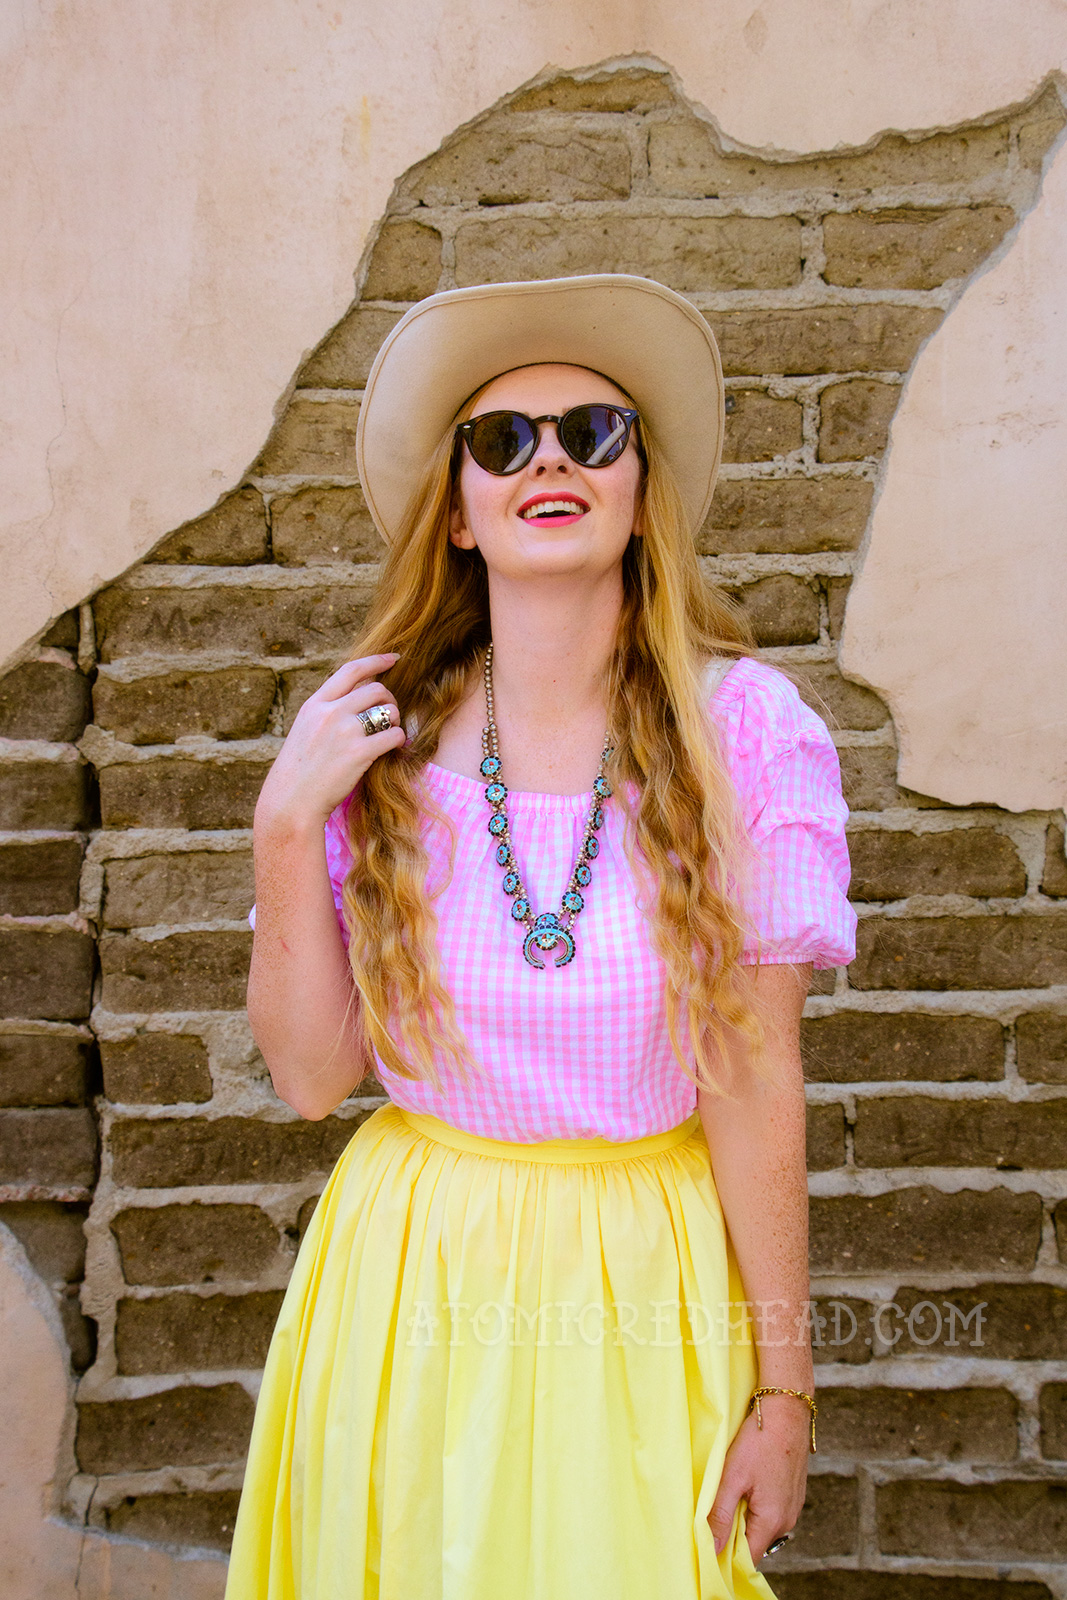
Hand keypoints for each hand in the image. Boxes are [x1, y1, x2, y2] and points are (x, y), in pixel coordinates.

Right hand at [255, 653, 406, 831]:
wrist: (291, 802)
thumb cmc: (299, 772)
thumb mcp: (305, 731)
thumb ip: (326, 714)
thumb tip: (356, 702)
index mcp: (315, 704)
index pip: (351, 670)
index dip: (376, 661)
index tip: (393, 658)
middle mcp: (330, 712)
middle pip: (376, 689)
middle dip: (389, 699)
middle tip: (389, 715)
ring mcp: (345, 731)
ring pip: (388, 710)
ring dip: (395, 720)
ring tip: (389, 733)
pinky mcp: (360, 753)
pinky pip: (394, 735)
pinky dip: (399, 740)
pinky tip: (394, 748)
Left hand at [708, 1396, 808, 1563]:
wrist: (786, 1412)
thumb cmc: (759, 1442)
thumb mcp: (733, 1478)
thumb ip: (721, 1516)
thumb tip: (712, 1549)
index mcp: (772, 1521)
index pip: (747, 1558)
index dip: (725, 1557)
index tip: (706, 1546)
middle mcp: (787, 1521)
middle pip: (753, 1543)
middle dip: (732, 1535)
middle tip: (712, 1514)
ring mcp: (792, 1507)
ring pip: (761, 1526)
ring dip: (743, 1518)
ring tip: (728, 1495)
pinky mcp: (792, 1494)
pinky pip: (770, 1511)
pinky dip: (755, 1506)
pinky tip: (745, 1485)